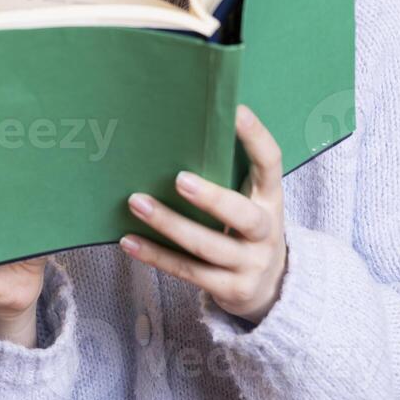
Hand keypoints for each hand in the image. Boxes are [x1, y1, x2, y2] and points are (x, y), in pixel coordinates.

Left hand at [119, 104, 288, 324]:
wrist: (271, 287)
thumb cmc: (245, 228)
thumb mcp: (248, 199)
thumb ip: (225, 173)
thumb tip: (176, 129)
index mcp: (270, 198)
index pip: (271, 163)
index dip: (256, 137)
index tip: (236, 110)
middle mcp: (266, 232)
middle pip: (243, 215)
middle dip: (211, 199)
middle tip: (178, 179)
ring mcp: (250, 264)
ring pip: (206, 246)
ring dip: (168, 224)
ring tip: (136, 203)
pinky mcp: (231, 289)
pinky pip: (188, 272)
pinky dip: (156, 255)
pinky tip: (128, 240)